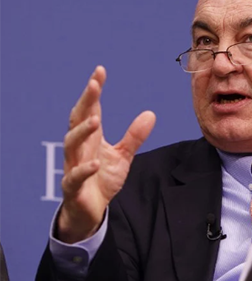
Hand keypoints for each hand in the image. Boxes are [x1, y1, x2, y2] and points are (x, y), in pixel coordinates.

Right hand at [58, 66, 155, 242]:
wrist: (90, 210)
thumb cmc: (101, 179)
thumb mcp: (123, 156)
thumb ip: (134, 136)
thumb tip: (150, 114)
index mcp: (91, 138)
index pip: (90, 109)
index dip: (94, 91)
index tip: (100, 71)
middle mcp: (79, 148)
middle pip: (77, 120)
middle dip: (85, 102)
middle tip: (94, 85)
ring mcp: (73, 166)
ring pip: (71, 144)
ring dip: (82, 131)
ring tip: (95, 120)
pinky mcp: (73, 187)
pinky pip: (75, 176)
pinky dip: (83, 169)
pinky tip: (94, 163)